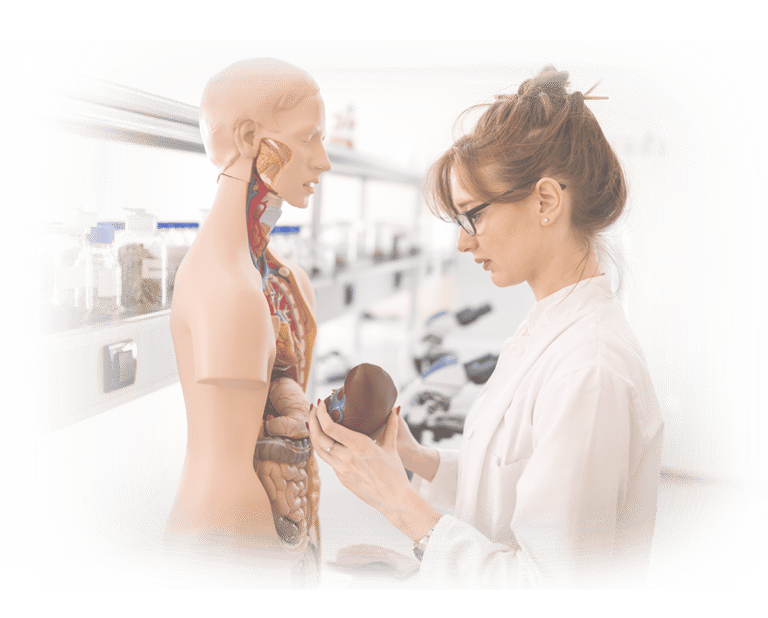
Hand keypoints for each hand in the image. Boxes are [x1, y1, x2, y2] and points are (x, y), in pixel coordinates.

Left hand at [308, 399, 410, 518]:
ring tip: (313, 422)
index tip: (320, 403)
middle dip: (312, 420)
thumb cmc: (395, 474)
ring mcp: (342, 470)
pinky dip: (323, 447)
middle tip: (313, 409)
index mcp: (359, 446)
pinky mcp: (341, 478)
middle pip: (318, 437)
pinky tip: (325, 440)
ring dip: (313, 434)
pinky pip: (328, 460)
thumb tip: (395, 408)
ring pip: (318, 450)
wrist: (394, 500)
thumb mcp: (392, 447)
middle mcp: (346, 458)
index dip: (320, 414)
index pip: (330, 427)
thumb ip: (391, 426)